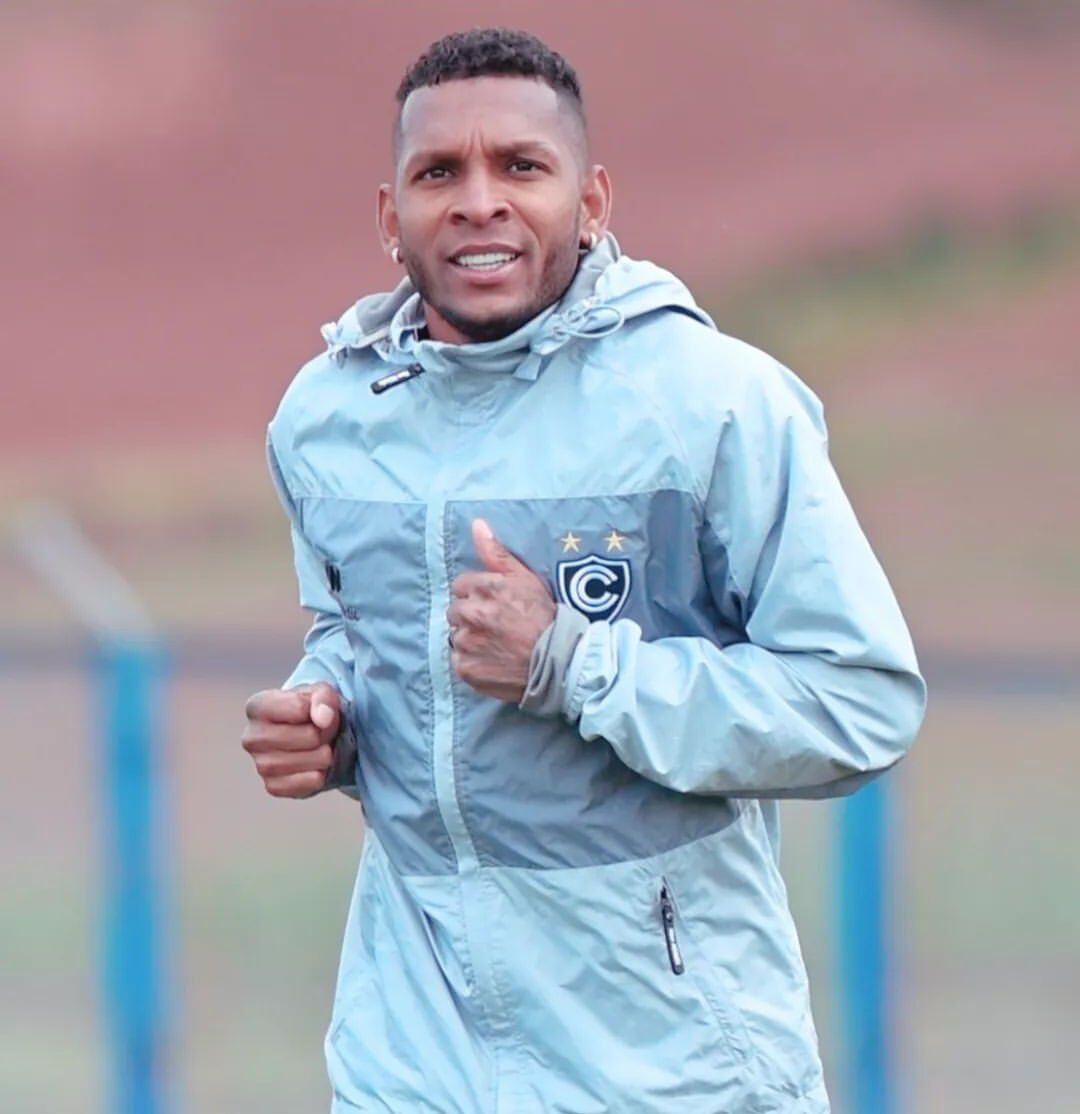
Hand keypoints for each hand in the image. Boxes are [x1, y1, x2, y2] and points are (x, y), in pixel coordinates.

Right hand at [242, 682, 341, 797]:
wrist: (311, 735)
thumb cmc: (311, 709)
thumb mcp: (321, 692)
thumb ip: (323, 698)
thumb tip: (323, 719)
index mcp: (257, 706)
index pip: (300, 708)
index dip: (320, 710)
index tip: (316, 712)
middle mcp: (251, 737)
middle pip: (309, 737)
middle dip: (324, 733)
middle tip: (321, 732)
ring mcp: (260, 764)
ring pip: (309, 761)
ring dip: (325, 755)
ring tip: (320, 748)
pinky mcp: (272, 786)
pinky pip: (307, 784)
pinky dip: (320, 775)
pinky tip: (315, 766)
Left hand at [447, 518, 556, 702]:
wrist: (558, 662)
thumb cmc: (544, 616)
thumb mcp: (525, 577)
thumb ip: (497, 552)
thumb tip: (477, 524)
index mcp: (483, 588)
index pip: (461, 586)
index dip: (477, 594)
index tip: (494, 605)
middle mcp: (470, 613)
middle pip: (455, 611)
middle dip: (471, 615)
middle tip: (495, 625)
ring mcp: (466, 643)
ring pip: (457, 636)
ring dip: (470, 638)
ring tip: (495, 644)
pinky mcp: (465, 668)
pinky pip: (459, 662)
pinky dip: (472, 662)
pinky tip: (492, 661)